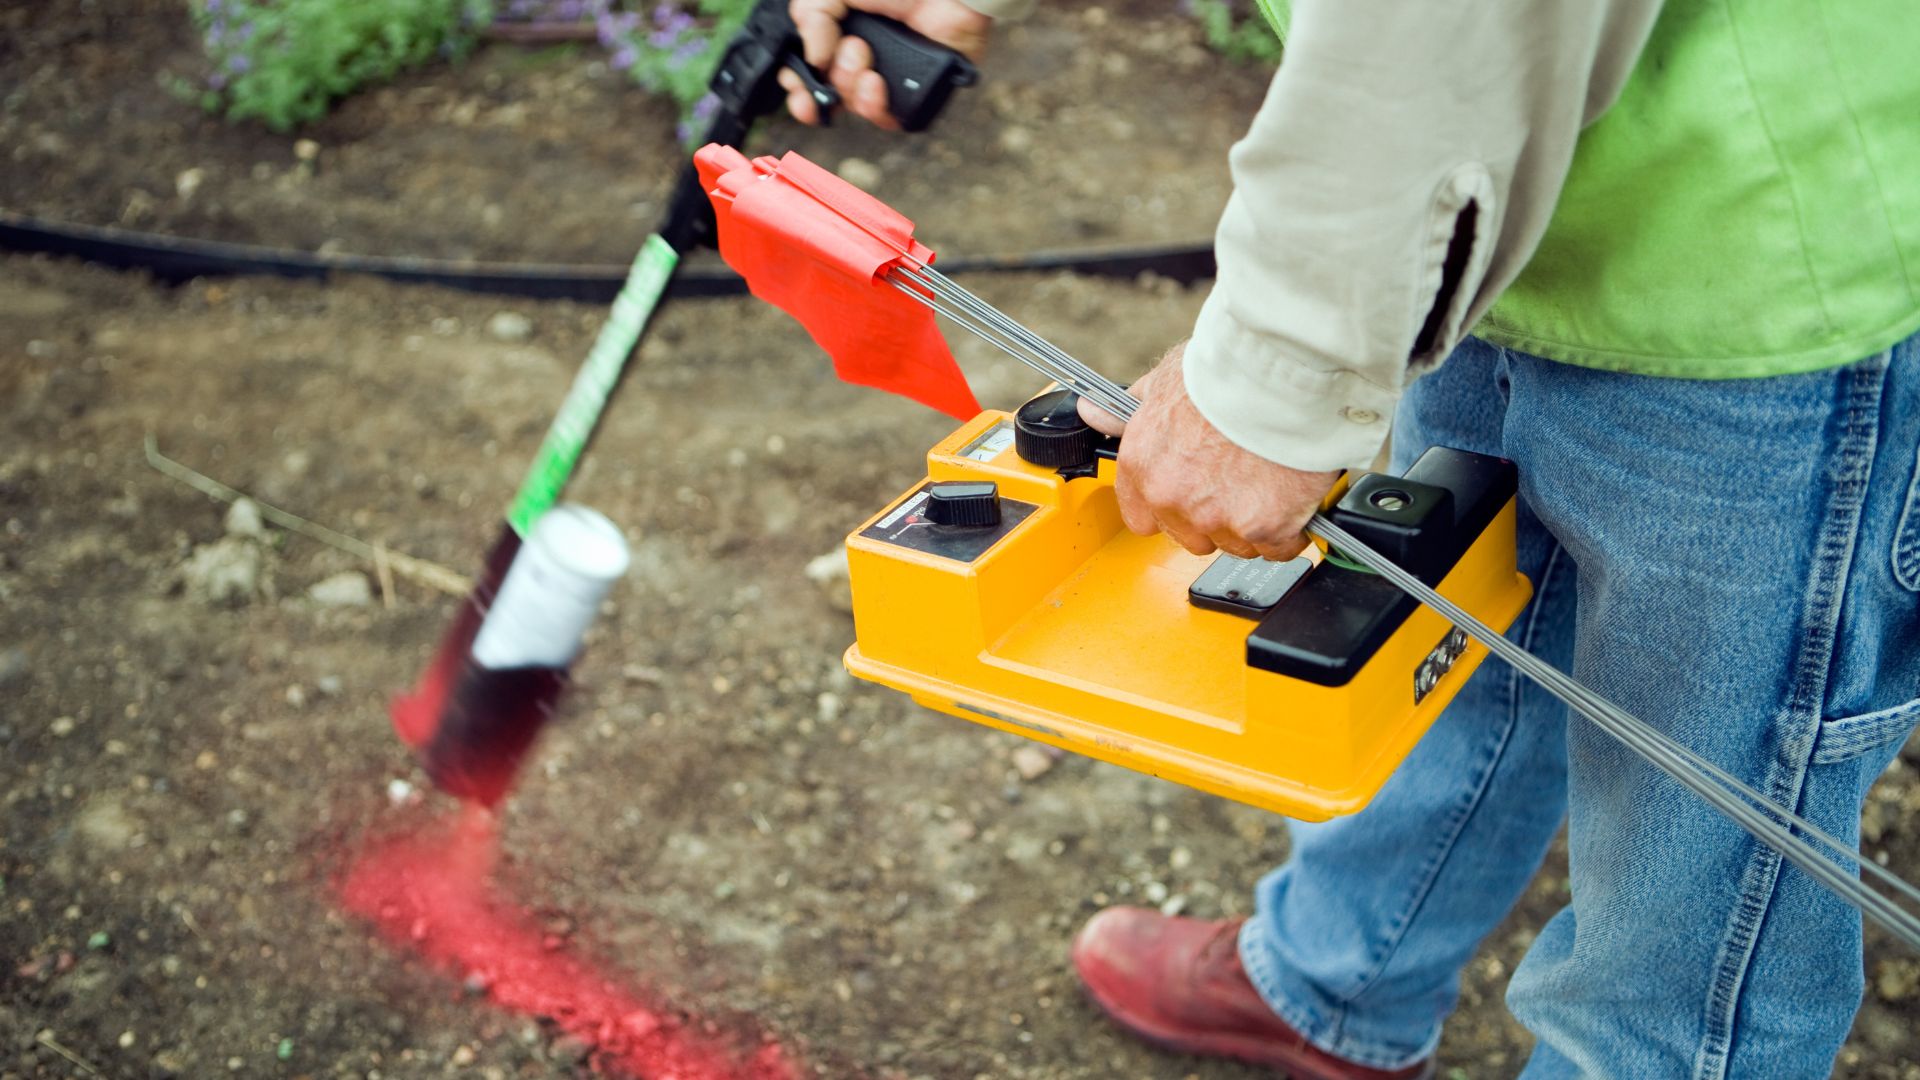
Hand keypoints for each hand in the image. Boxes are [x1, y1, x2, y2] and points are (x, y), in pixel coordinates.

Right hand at [781, 0, 990, 128]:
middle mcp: (865, 60)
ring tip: (863, 53)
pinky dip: (875, 105)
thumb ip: (811, 16)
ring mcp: (892, 78)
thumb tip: (813, 61)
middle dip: (825, 83)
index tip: (796, 85)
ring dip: (849, 84)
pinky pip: (888, 119)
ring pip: (855, 107)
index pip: (811, 74)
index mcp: (842, 36)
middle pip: (829, 96)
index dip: (798, 88)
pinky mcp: (918, 94)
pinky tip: (876, 80)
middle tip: (834, 60)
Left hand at [1078, 343, 1340, 559]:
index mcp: (1142, 465)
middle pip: (1193, 537)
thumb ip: (1128, 411)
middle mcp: (1173, 497)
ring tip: (1270, 480)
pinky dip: (1291, 528)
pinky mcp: (1264, 527)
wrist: (1278, 373)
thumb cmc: (1225, 370)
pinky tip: (1294, 496)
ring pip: (1238, 544)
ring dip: (1255, 523)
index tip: (1192, 494)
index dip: (1172, 508)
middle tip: (1241, 480)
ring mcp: (1218, 517)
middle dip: (1216, 517)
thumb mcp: (1164, 381)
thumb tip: (1093, 413)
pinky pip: (1280, 546)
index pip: (1142, 518)